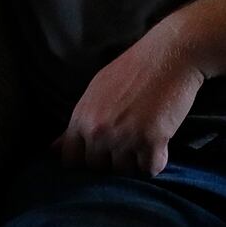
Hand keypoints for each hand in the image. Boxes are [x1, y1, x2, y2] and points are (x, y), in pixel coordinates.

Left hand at [55, 24, 206, 174]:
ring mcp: (124, 138)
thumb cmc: (134, 68)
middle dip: (113, 161)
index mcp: (82, 118)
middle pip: (98, 170)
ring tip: (147, 137)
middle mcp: (99, 131)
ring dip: (137, 161)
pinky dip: (158, 160)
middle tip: (130, 141)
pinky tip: (160, 142)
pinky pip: (151, 169)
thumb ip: (78, 123)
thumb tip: (53, 150)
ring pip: (125, 172)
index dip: (86, 159)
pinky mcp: (152, 141)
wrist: (171, 53)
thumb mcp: (97, 90)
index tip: (101, 153)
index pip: (70, 160)